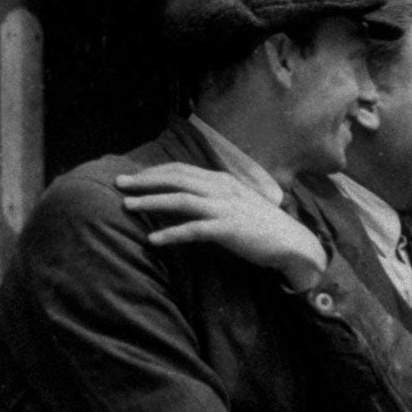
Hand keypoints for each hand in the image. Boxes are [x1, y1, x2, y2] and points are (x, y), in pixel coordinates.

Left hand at [116, 163, 327, 290]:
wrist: (292, 242)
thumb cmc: (263, 225)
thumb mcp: (237, 202)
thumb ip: (215, 196)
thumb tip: (190, 197)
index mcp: (222, 180)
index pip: (181, 169)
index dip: (154, 171)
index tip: (133, 177)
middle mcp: (221, 189)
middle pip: (175, 179)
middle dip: (144, 181)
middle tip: (118, 185)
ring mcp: (225, 208)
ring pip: (180, 200)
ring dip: (151, 202)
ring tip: (127, 207)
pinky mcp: (228, 229)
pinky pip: (193, 230)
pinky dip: (170, 233)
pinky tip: (153, 239)